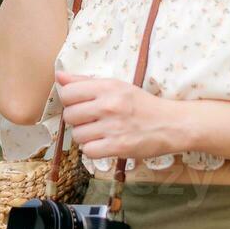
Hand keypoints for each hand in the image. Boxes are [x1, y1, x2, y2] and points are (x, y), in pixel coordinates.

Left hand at [56, 71, 176, 162]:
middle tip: (92, 120)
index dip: (69, 101)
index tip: (80, 104)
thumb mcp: (116, 86)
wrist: (171, 124)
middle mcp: (108, 106)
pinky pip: (88, 152)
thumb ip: (85, 81)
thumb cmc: (141, 104)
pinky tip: (104, 143)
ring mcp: (112, 128)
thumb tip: (59, 76)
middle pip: (69, 116)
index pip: (67, 93)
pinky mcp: (117, 147)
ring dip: (86, 136)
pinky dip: (93, 150)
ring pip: (77, 135)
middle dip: (77, 120)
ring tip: (100, 132)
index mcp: (107, 87)